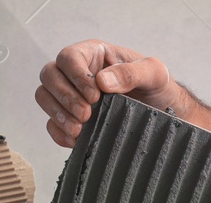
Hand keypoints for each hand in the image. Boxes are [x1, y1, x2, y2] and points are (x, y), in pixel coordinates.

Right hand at [37, 40, 177, 147]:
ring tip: (80, 129)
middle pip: (49, 75)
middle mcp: (78, 74)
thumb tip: (102, 80)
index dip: (76, 76)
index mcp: (94, 56)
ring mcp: (72, 97)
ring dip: (57, 114)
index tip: (95, 95)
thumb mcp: (154, 74)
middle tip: (86, 114)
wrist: (165, 115)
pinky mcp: (72, 120)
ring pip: (44, 97)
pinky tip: (76, 139)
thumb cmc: (158, 88)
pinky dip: (59, 133)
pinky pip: (52, 124)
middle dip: (64, 96)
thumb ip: (131, 73)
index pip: (69, 57)